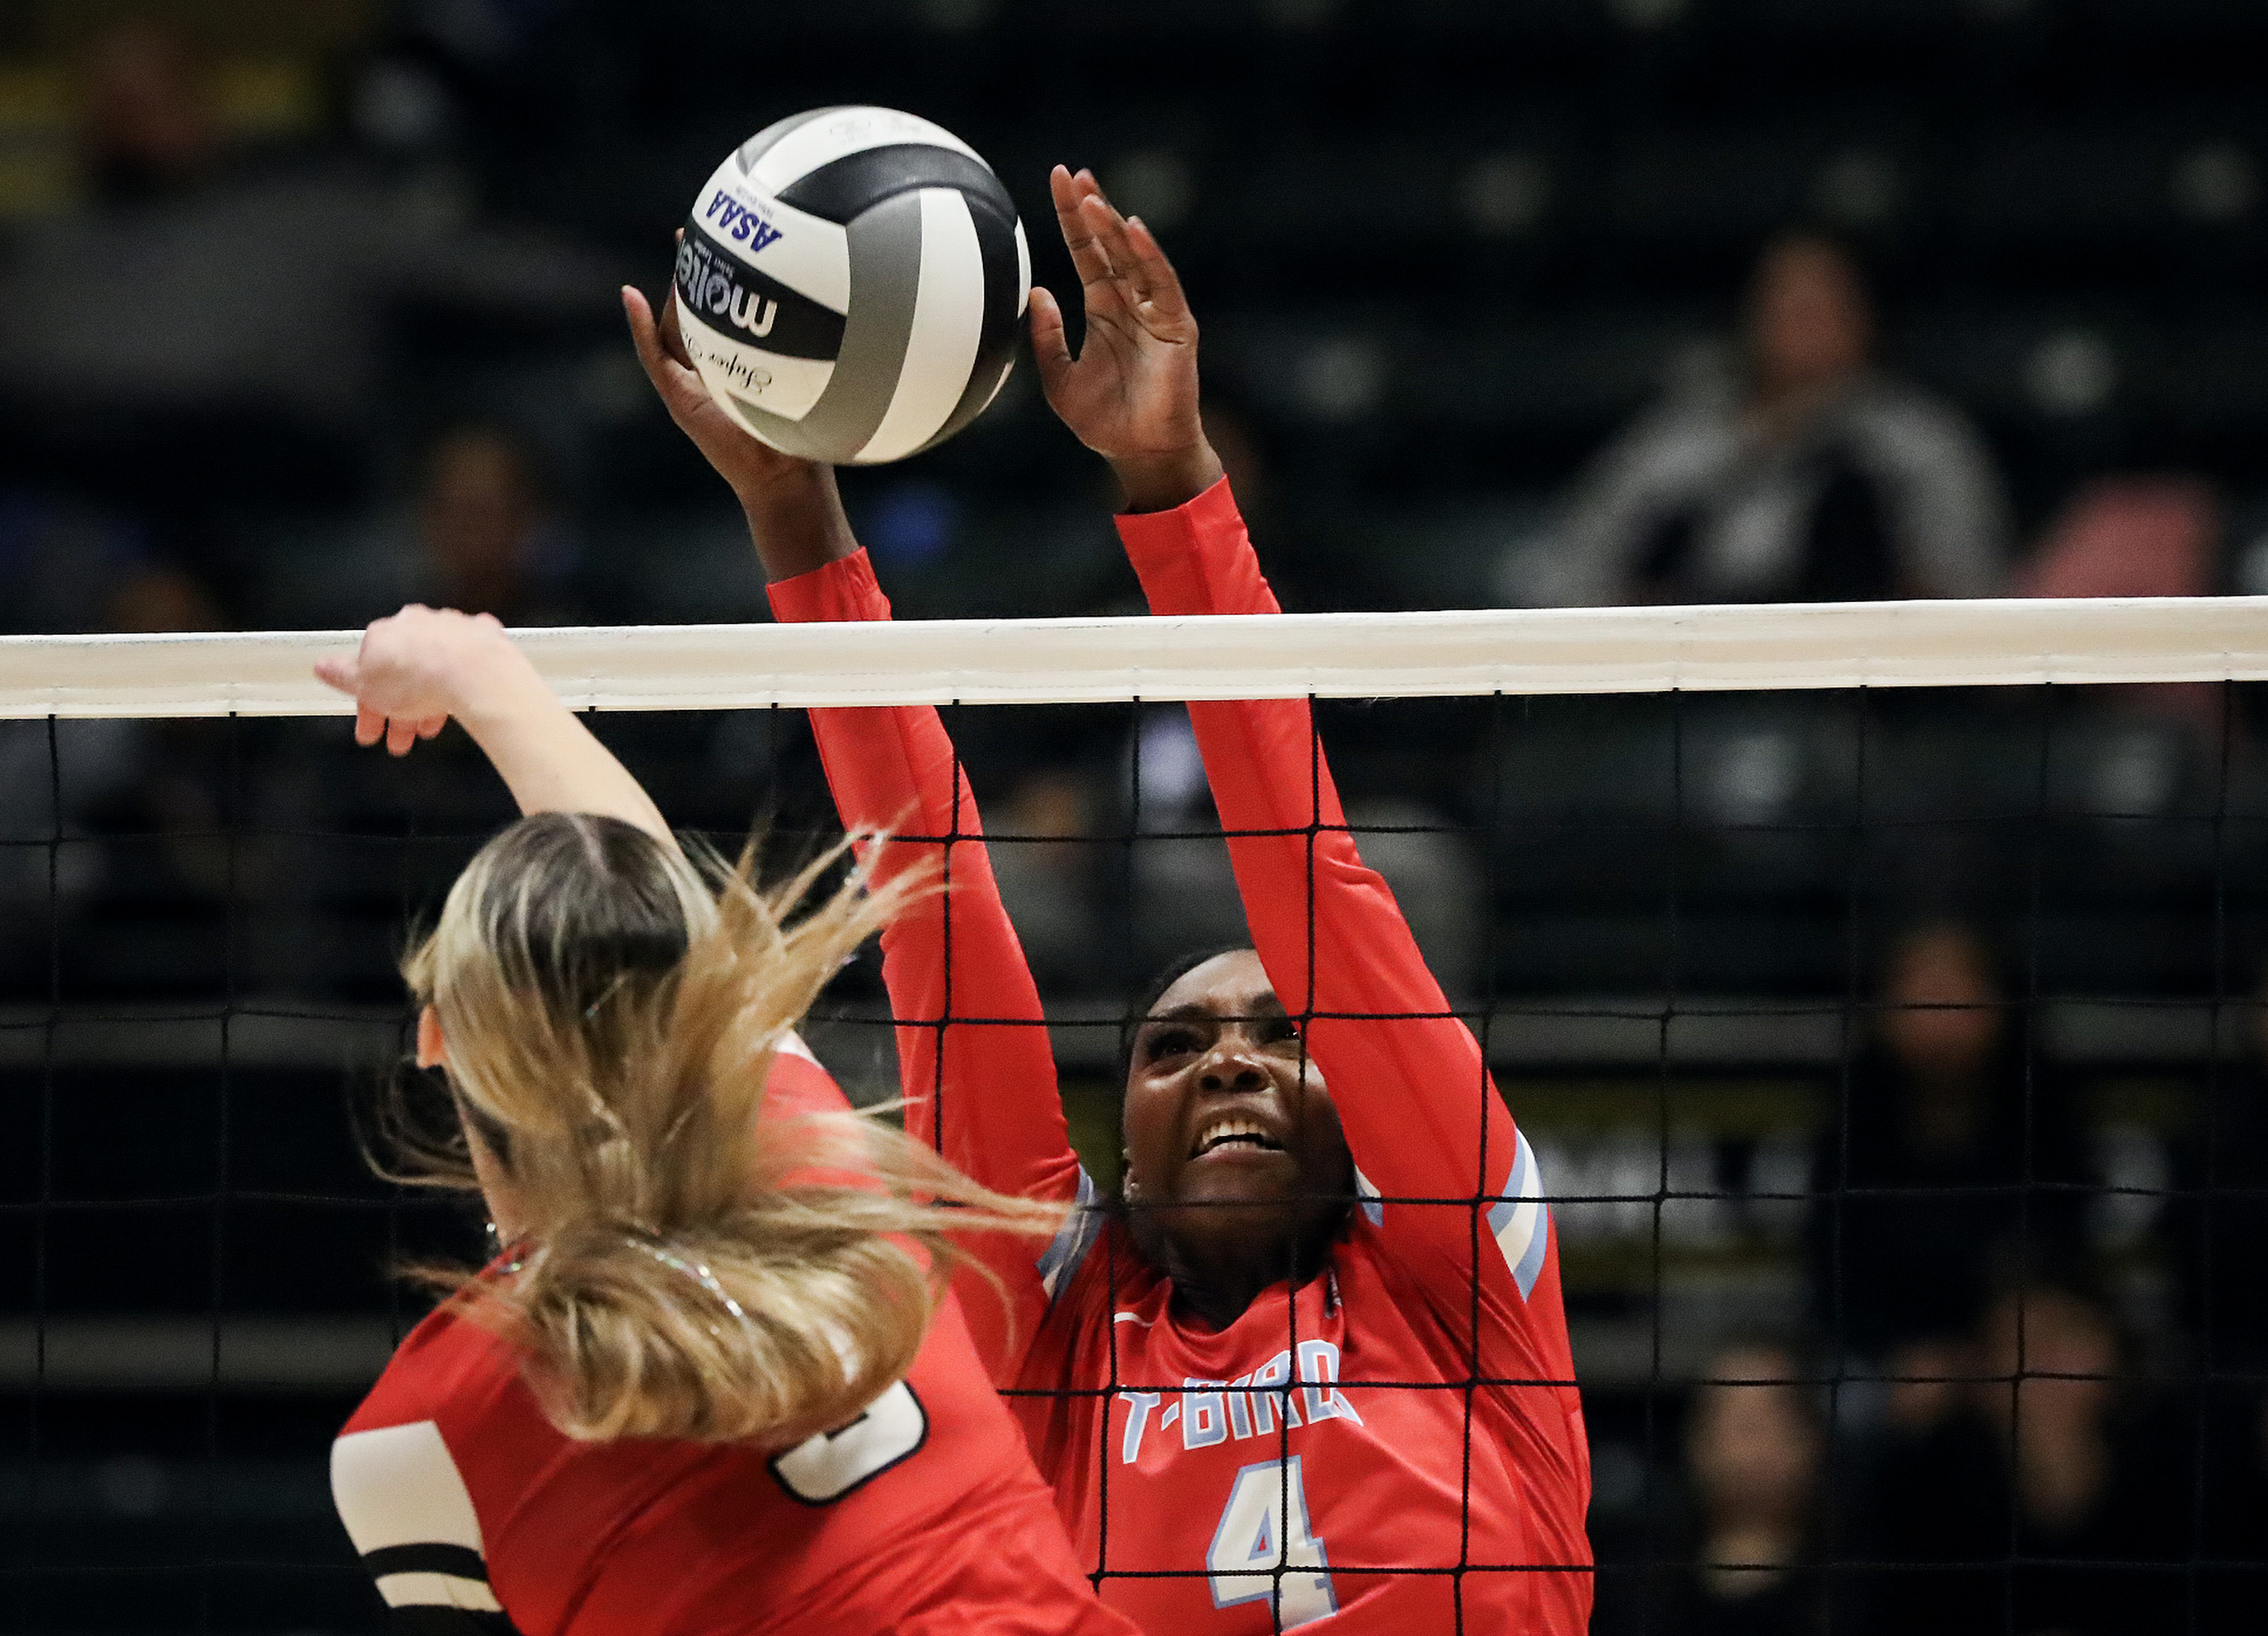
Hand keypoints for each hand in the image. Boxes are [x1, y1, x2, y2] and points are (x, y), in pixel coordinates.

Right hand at [315, 605, 512, 755]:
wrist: (474, 671)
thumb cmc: (420, 677)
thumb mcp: (365, 687)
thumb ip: (341, 675)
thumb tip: (323, 667)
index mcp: (383, 634)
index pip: (369, 671)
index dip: (368, 704)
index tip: (372, 728)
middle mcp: (416, 624)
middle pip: (403, 671)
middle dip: (399, 709)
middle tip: (401, 739)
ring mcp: (451, 628)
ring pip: (435, 668)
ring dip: (429, 700)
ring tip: (428, 729)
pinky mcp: (482, 637)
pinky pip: (468, 661)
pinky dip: (462, 679)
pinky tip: (461, 696)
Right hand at [624, 264, 860, 581]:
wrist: (784, 473)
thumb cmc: (804, 430)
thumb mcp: (803, 379)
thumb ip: (799, 348)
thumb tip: (838, 306)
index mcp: (736, 362)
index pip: (719, 311)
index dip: (716, 276)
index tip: (722, 237)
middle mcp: (710, 369)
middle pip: (693, 311)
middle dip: (693, 272)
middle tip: (692, 232)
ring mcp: (689, 382)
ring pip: (672, 325)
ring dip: (675, 289)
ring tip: (682, 250)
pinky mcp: (676, 398)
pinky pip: (651, 355)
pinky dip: (638, 326)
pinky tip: (630, 295)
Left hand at [1031, 166, 1222, 512]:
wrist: (1141, 455)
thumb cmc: (1105, 421)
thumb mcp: (1059, 380)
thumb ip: (1047, 338)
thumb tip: (1036, 291)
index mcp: (1104, 308)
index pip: (1086, 252)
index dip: (1072, 218)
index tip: (1058, 181)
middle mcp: (1131, 302)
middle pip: (1109, 244)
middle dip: (1091, 209)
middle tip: (1072, 175)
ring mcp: (1156, 311)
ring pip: (1133, 257)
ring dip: (1113, 226)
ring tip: (1091, 198)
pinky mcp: (1177, 327)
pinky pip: (1163, 285)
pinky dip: (1150, 256)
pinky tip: (1133, 231)